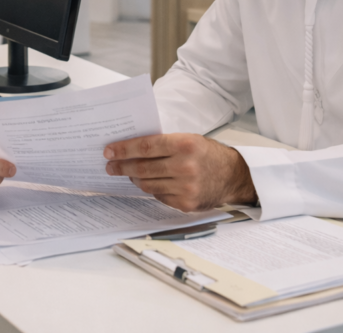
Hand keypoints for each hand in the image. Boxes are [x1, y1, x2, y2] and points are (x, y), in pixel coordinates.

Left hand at [104, 134, 256, 212]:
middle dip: (122, 166)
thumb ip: (163, 143)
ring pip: (147, 184)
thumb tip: (130, 149)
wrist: (233, 175)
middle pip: (142, 167)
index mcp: (185, 145)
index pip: (145, 146)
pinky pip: (158, 196)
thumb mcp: (189, 139)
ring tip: (128, 173)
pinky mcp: (186, 204)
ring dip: (134, 178)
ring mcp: (186, 187)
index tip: (109, 151)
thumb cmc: (207, 154)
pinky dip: (151, 189)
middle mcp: (185, 166)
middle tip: (110, 165)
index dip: (124, 149)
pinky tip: (149, 182)